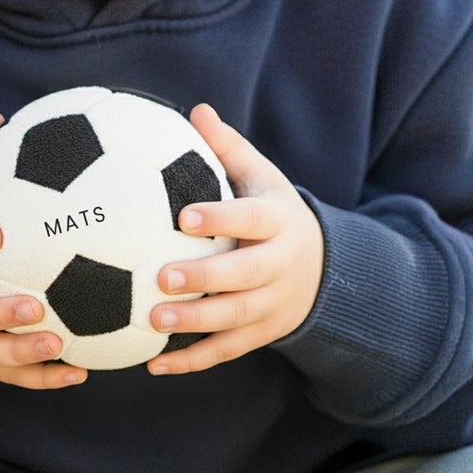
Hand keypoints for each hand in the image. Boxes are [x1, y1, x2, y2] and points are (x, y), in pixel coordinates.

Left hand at [148, 104, 323, 374]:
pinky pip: (226, 351)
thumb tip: (197, 109)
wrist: (321, 268)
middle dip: (205, 278)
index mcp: (277, 222)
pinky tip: (152, 362)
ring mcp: (272, 305)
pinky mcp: (261, 334)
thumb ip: (228, 147)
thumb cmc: (272, 212)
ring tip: (151, 321)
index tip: (183, 216)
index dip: (220, 218)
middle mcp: (279, 266)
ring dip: (194, 323)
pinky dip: (191, 360)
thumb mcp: (262, 177)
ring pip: (235, 319)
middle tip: (160, 276)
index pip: (251, 219)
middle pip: (244, 275)